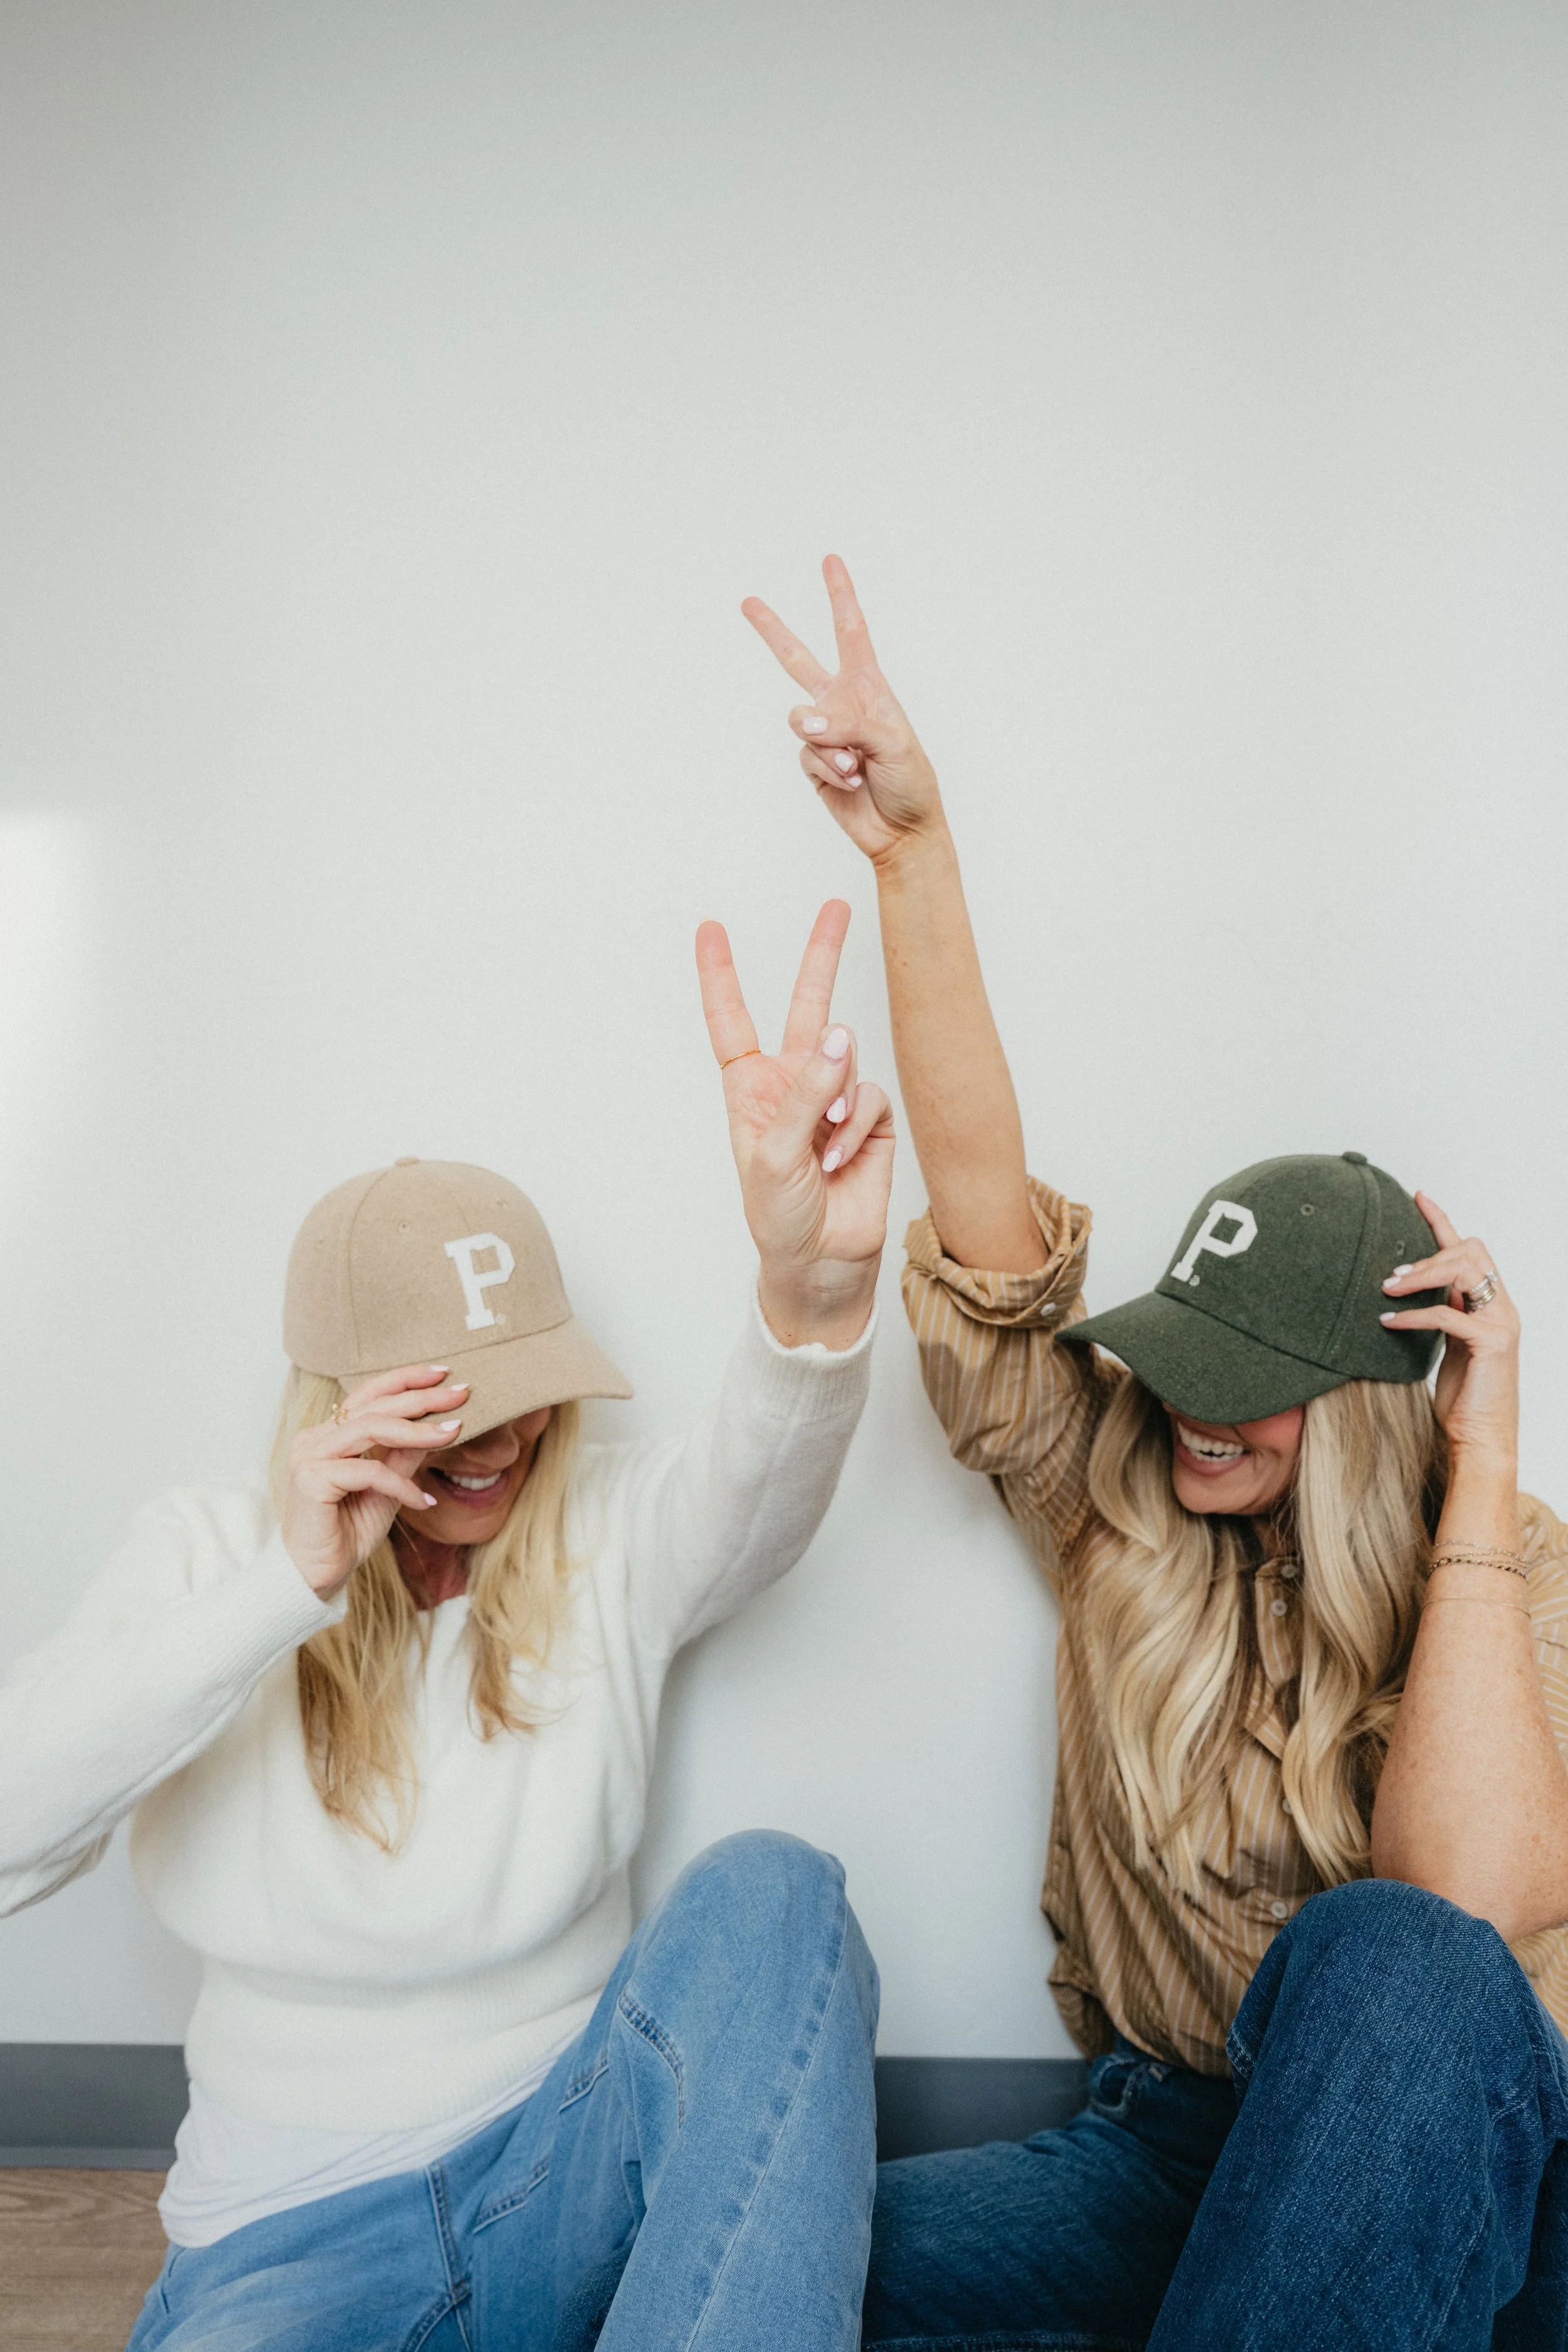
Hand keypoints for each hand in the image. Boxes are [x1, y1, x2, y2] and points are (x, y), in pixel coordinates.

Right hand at [281, 1367, 470, 1599]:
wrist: (317, 1575)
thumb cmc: (347, 1532)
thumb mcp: (388, 1488)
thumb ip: (404, 1456)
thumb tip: (439, 1425)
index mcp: (328, 1434)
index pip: (369, 1395)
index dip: (405, 1379)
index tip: (444, 1373)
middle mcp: (314, 1438)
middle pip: (374, 1406)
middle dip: (421, 1398)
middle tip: (460, 1394)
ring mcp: (309, 1456)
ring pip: (370, 1429)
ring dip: (417, 1431)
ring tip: (452, 1433)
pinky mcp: (311, 1480)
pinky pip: (368, 1472)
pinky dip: (401, 1485)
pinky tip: (424, 1502)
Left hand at [695, 899, 893, 1346]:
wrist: (821, 1264)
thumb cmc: (778, 1216)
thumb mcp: (775, 1154)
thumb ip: (806, 1091)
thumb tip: (841, 1035)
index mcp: (750, 1089)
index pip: (732, 1020)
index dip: (721, 975)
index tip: (710, 929)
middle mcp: (793, 1085)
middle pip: (807, 1008)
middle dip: (821, 956)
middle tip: (836, 906)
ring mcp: (834, 1100)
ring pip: (846, 1061)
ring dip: (834, 1100)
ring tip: (823, 1146)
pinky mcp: (871, 1121)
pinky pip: (871, 1096)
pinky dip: (856, 1125)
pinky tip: (844, 1157)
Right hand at [742, 555, 941, 865]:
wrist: (902, 829)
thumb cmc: (911, 781)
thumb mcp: (892, 742)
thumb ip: (847, 724)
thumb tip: (805, 723)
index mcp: (869, 687)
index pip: (851, 633)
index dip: (840, 596)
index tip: (830, 561)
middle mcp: (842, 704)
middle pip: (798, 660)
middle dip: (772, 631)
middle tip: (748, 602)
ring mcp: (824, 734)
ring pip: (801, 722)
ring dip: (830, 747)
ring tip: (858, 766)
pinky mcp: (813, 763)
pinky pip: (806, 755)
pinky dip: (829, 770)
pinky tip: (851, 782)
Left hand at [1380, 1193, 1518, 1472]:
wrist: (1481, 1440)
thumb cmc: (1464, 1398)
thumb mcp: (1448, 1347)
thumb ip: (1441, 1315)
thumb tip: (1405, 1290)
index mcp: (1489, 1304)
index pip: (1468, 1250)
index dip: (1443, 1221)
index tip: (1418, 1196)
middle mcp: (1501, 1307)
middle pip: (1469, 1250)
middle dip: (1428, 1253)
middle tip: (1390, 1275)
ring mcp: (1501, 1323)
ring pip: (1463, 1271)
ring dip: (1421, 1274)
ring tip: (1386, 1287)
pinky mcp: (1492, 1343)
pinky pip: (1447, 1314)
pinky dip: (1413, 1314)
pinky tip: (1387, 1322)